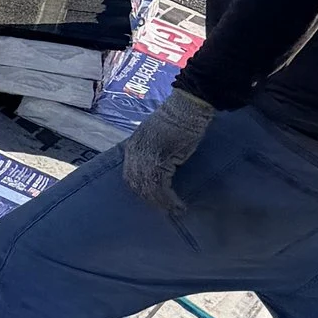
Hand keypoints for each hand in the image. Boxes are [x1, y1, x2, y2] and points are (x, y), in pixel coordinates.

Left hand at [121, 86, 216, 217]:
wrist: (187, 107)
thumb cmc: (177, 121)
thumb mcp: (157, 139)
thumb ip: (151, 154)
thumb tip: (157, 175)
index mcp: (131, 148)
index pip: (130, 176)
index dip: (141, 191)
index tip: (152, 202)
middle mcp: (134, 154)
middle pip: (136, 184)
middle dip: (150, 200)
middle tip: (164, 210)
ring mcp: (145, 157)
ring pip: (148, 188)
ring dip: (161, 203)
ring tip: (174, 210)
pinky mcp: (159, 160)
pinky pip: (160, 186)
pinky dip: (169, 199)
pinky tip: (178, 205)